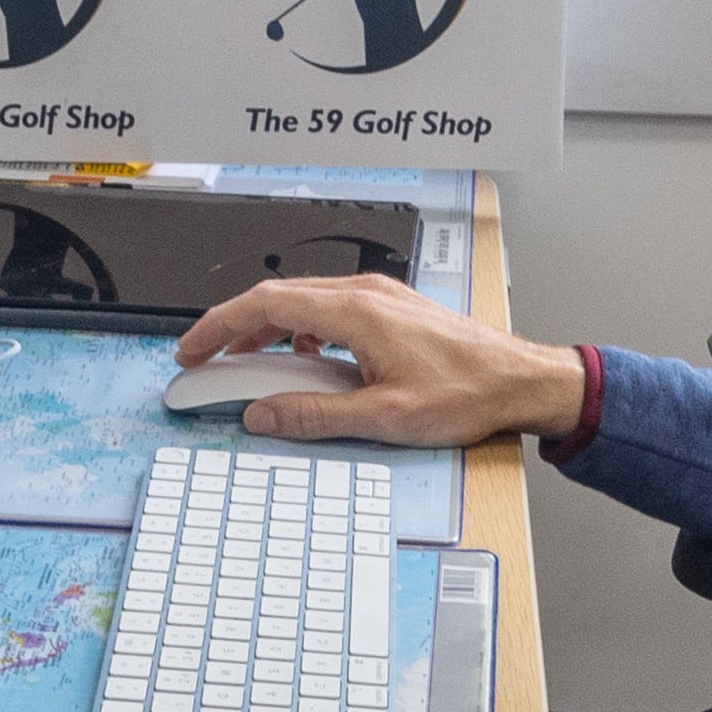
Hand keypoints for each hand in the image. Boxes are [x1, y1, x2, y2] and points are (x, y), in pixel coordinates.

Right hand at [176, 274, 582, 446]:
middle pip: (277, 299)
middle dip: (234, 330)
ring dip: (267, 332)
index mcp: (355, 311)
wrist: (519, 380)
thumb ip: (314, 415)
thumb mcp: (383, 417)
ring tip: (248, 367)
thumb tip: (263, 414)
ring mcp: (378, 297)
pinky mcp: (390, 309)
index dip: (218, 326)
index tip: (192, 350)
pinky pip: (328, 310)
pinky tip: (303, 362)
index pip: (265, 306)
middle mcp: (364, 293)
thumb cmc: (467, 393)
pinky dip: (301, 332)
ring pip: (302, 304)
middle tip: (206, 361)